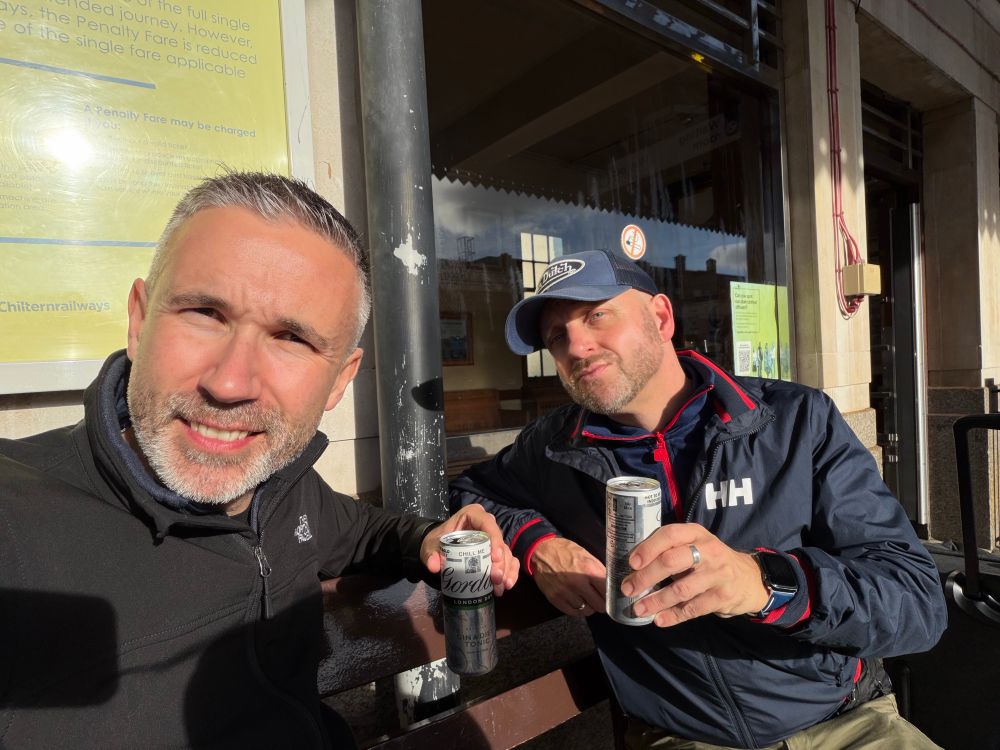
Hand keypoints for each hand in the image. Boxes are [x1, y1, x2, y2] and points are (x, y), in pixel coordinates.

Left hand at [421, 505, 518, 595]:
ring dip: (506, 570)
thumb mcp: (431, 546)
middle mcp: (486, 525)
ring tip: (502, 586)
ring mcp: (493, 539)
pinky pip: (508, 560)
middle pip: (499, 541)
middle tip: (496, 578)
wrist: (438, 549)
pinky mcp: (496, 552)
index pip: (487, 523)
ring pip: (506, 552)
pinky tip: (507, 585)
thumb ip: (431, 554)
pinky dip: (510, 572)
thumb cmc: (437, 542)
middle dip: (501, 561)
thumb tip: (434, 566)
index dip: (494, 539)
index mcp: (472, 515)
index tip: (494, 558)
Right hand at [530, 537, 605, 616]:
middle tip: (599, 598)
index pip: (607, 592)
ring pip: (586, 611)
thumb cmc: (566, 551)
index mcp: (588, 570)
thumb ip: (598, 570)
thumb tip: (609, 585)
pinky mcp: (555, 599)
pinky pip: (572, 612)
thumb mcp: (586, 555)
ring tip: (586, 599)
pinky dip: (577, 609)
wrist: (541, 551)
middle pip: (599, 605)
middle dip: (601, 602)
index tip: (610, 596)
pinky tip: (577, 601)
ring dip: (588, 606)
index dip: (610, 595)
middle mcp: (577, 583)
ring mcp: (565, 592)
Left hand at [621, 523, 768, 626]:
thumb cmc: (711, 560)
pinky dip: (674, 615)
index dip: (648, 548)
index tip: (632, 563)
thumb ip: (671, 551)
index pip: (669, 535)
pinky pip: (693, 608)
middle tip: (628, 589)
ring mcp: (718, 574)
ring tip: (639, 609)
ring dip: (656, 601)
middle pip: (671, 562)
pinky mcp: (723, 596)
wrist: (750, 578)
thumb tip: (634, 568)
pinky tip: (660, 619)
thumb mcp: (695, 545)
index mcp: (696, 533)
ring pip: (681, 589)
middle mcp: (708, 550)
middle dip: (646, 577)